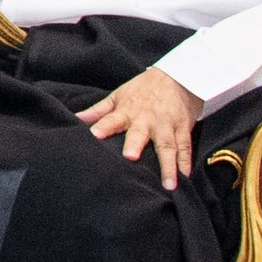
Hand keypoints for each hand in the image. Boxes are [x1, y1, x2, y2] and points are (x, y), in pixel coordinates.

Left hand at [81, 68, 200, 189]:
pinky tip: (185, 177)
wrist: (177, 77)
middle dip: (135, 144)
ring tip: (168, 184)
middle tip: (130, 157)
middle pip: (141, 133)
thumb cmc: (143, 89)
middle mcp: (147, 119)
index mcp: (128, 111)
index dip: (103, 127)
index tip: (94, 136)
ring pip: (168, 146)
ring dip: (168, 165)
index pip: (112, 119)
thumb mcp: (119, 95)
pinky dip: (185, 163)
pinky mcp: (183, 129)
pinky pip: (185, 148)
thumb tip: (76, 119)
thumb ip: (99, 110)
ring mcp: (167, 125)